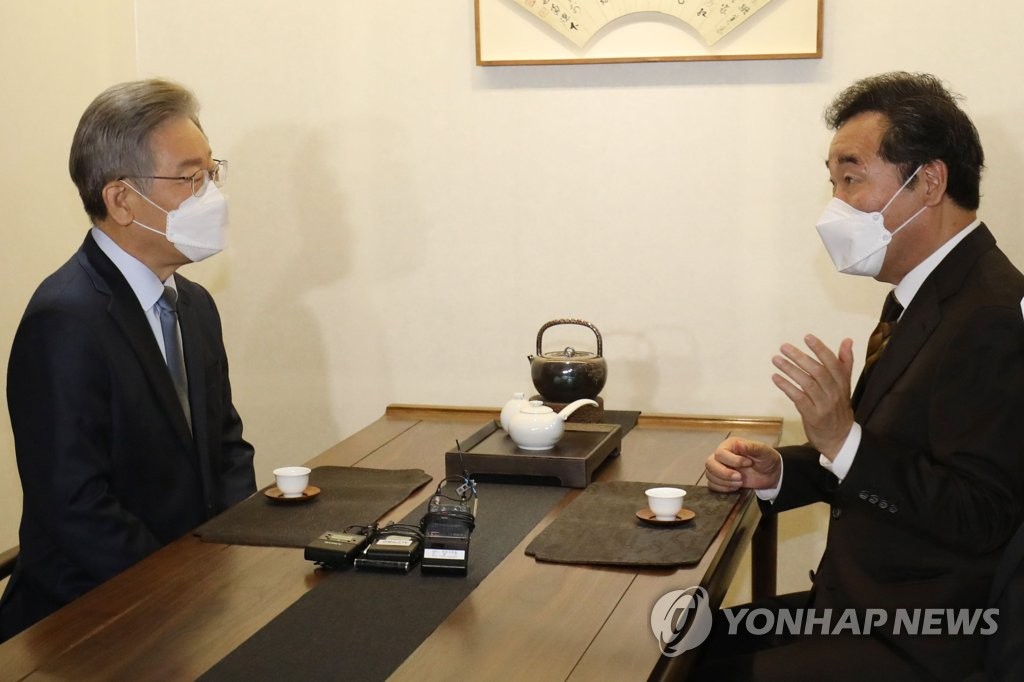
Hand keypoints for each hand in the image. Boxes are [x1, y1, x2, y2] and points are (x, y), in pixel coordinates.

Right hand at [705, 437, 781, 492]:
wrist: (771, 474)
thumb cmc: (767, 459)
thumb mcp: (763, 451)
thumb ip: (751, 447)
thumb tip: (738, 444)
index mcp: (730, 445)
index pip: (720, 453)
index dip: (732, 461)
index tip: (748, 463)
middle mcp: (722, 455)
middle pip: (710, 463)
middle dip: (724, 473)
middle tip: (740, 477)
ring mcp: (720, 467)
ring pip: (710, 475)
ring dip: (725, 482)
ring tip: (740, 482)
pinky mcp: (721, 479)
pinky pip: (712, 484)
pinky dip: (722, 488)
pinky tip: (735, 487)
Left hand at [771, 334, 854, 459]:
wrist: (839, 437)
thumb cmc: (838, 408)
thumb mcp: (844, 385)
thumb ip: (844, 363)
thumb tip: (847, 340)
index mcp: (842, 383)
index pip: (833, 363)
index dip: (820, 349)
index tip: (807, 337)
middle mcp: (834, 392)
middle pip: (818, 371)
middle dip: (800, 357)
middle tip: (784, 347)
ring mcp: (824, 405)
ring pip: (807, 383)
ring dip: (790, 370)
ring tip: (776, 359)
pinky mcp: (813, 415)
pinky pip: (799, 398)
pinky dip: (786, 387)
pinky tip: (775, 378)